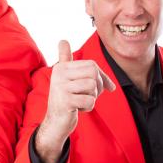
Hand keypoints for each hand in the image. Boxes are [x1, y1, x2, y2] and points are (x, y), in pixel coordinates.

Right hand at [36, 40, 115, 162]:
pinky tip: (78, 109)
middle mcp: (59, 74)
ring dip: (92, 98)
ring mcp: (61, 87)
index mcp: (61, 67)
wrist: (55, 122)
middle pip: (93, 73)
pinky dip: (88, 108)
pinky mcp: (65, 101)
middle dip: (98, 87)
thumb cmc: (66, 99)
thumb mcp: (66, 78)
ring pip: (92, 87)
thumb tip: (62, 40)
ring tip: (81, 101)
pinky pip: (90, 101)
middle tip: (91, 96)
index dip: (102, 77)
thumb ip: (65, 59)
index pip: (92, 65)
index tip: (106, 87)